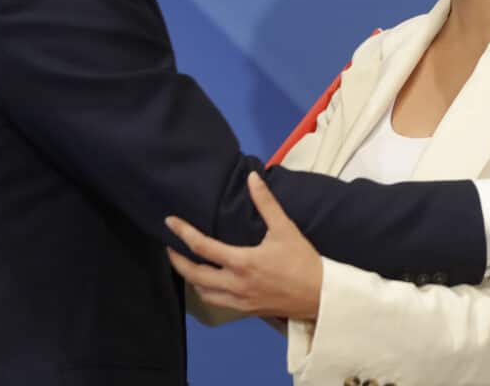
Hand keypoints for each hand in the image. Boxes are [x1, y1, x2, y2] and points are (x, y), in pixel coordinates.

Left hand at [165, 172, 323, 319]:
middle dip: (177, 261)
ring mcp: (239, 301)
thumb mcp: (285, 228)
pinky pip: (217, 303)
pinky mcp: (246, 311)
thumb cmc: (302, 260)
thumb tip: (252, 177)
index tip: (170, 222)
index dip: (183, 233)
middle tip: (169, 247)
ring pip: (203, 292)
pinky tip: (207, 283)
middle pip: (194, 275)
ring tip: (186, 264)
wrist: (320, 295)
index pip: (202, 247)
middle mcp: (235, 284)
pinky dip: (206, 291)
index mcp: (242, 262)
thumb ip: (266, 203)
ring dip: (190, 279)